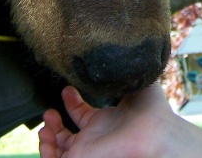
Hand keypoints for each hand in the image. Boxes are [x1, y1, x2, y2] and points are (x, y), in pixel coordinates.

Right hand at [38, 85, 201, 157]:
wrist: (155, 132)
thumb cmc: (152, 111)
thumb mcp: (136, 82)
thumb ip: (123, 72)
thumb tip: (117, 53)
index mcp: (106, 120)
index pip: (82, 114)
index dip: (72, 102)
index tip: (67, 89)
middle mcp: (95, 136)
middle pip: (66, 134)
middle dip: (53, 122)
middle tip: (49, 110)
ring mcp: (87, 149)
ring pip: (58, 148)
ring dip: (47, 136)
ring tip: (47, 120)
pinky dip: (45, 151)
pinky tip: (46, 133)